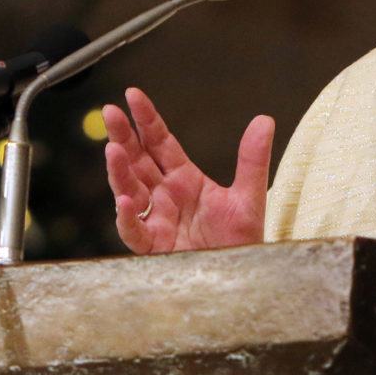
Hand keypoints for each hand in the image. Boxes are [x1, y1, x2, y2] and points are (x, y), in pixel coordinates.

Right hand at [102, 87, 273, 253]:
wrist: (241, 278)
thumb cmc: (240, 242)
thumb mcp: (249, 198)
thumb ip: (252, 160)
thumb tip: (265, 121)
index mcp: (184, 180)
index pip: (160, 143)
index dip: (146, 120)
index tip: (132, 96)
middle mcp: (165, 197)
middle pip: (137, 161)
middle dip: (122, 136)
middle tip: (110, 112)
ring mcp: (156, 221)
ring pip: (129, 190)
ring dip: (119, 171)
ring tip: (113, 150)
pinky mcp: (153, 247)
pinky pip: (134, 230)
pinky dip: (128, 216)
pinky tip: (127, 200)